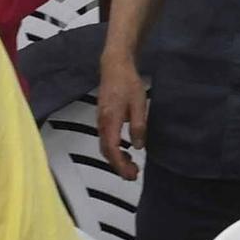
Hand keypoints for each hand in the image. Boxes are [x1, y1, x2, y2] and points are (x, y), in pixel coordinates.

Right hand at [95, 54, 147, 180]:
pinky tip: (125, 149)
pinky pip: (105, 138)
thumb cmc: (127, 82)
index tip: (131, 174)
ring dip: (116, 158)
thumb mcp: (139, 104)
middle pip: (106, 151)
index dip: (120, 165)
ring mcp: (100, 120)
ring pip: (105, 145)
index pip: (112, 149)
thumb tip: (138, 146)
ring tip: (131, 165)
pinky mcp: (103, 117)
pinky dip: (114, 149)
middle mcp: (102, 122)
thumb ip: (138, 126)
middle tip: (133, 175)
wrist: (114, 65)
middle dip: (118, 166)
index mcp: (110, 120)